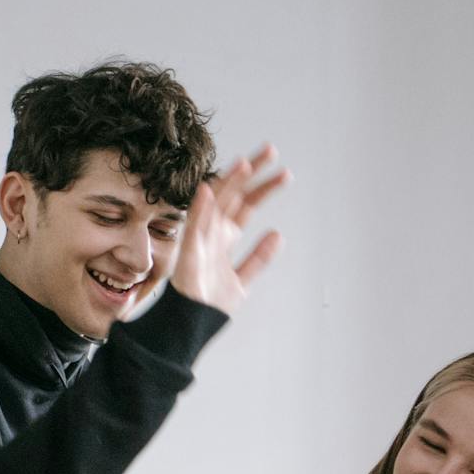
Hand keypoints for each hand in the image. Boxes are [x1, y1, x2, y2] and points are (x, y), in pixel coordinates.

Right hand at [169, 144, 287, 314]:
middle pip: (234, 194)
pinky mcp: (189, 250)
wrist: (192, 323)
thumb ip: (259, 257)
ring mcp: (200, 237)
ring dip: (229, 182)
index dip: (264, 188)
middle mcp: (213, 230)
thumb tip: (278, 235)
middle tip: (271, 151)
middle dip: (252, 173)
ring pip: (216, 202)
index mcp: (226, 236)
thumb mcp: (243, 279)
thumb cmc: (211, 302)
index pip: (247, 204)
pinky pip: (194, 225)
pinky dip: (200, 207)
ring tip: (246, 163)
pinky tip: (209, 189)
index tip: (284, 173)